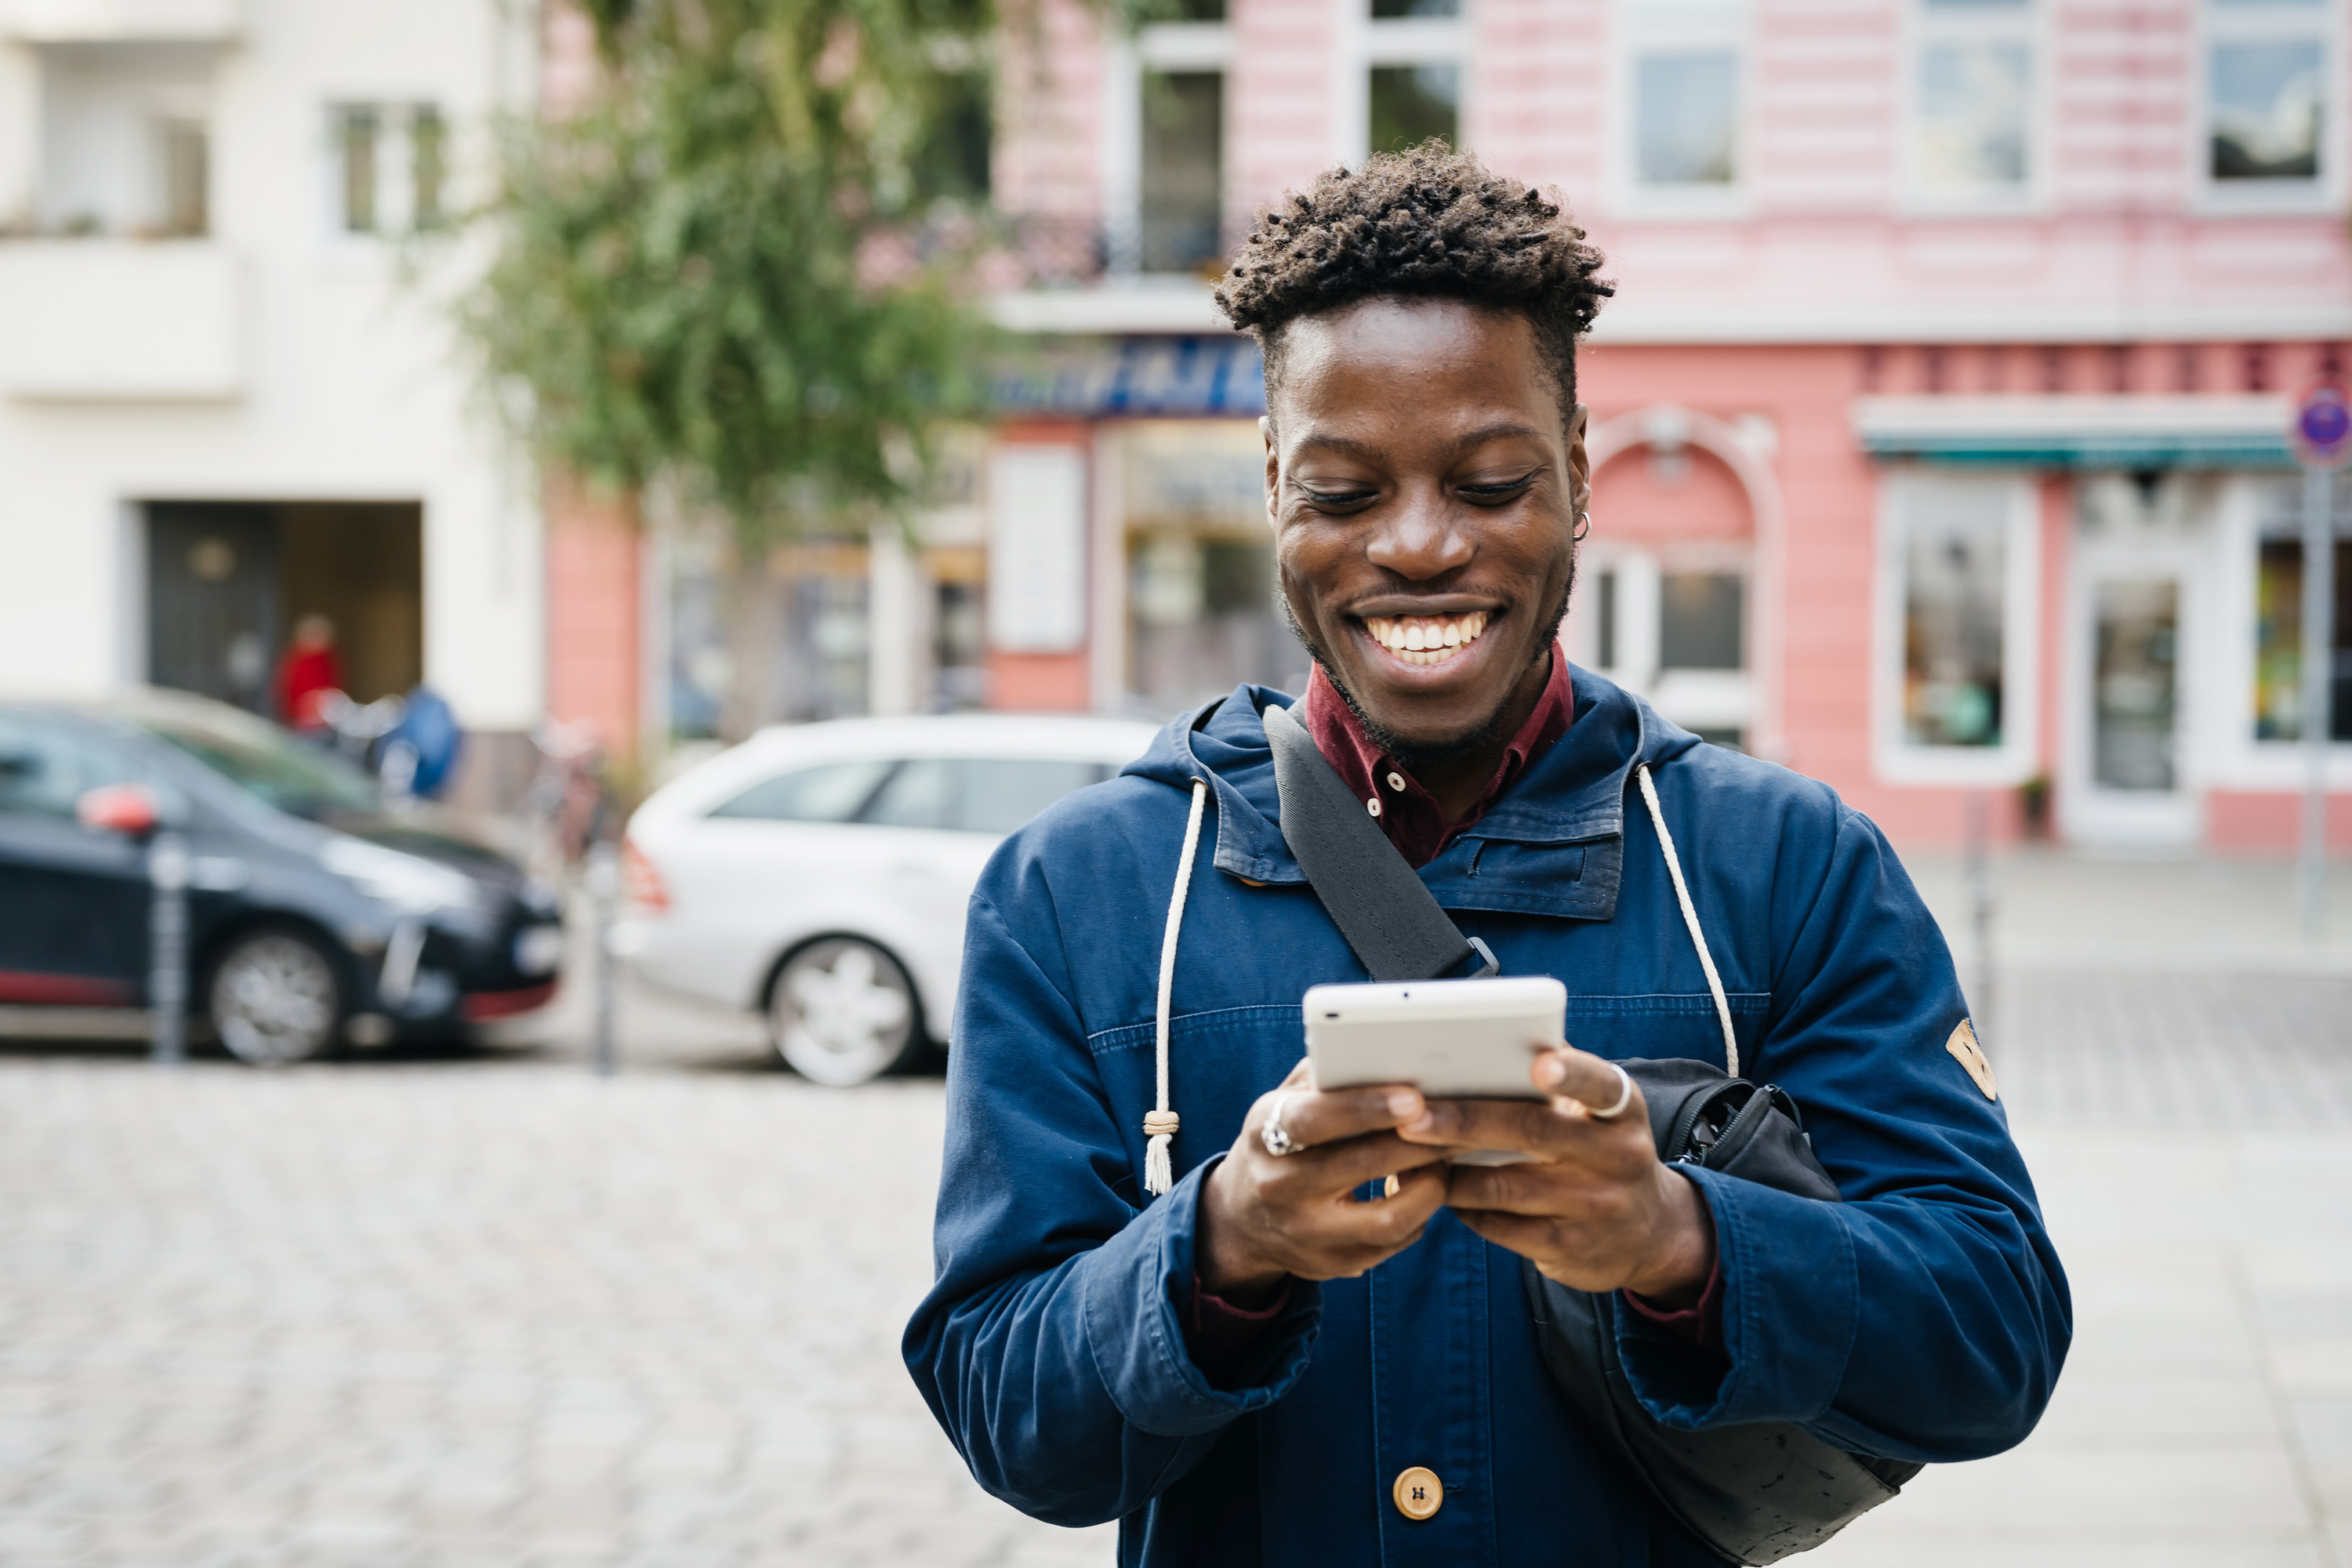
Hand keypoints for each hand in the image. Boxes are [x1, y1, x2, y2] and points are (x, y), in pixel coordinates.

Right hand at [1197, 1058, 1452, 1304]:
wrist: (1244, 1219)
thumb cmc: (1283, 1141)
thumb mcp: (1285, 1102)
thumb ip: (1325, 1077)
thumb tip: (1384, 1052)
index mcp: (1263, 1134)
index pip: (1313, 1119)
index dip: (1365, 1107)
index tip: (1414, 1097)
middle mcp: (1278, 1187)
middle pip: (1361, 1164)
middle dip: (1419, 1142)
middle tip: (1457, 1121)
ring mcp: (1305, 1232)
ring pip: (1388, 1217)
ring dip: (1430, 1185)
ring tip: (1445, 1158)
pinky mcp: (1333, 1265)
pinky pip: (1395, 1241)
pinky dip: (1421, 1212)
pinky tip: (1427, 1186)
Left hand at [1395, 1045, 1714, 1304]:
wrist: (1650, 1236)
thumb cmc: (1600, 1152)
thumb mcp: (1601, 1116)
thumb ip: (1558, 1078)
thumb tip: (1485, 1038)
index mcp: (1622, 1111)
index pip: (1600, 1085)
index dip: (1571, 1074)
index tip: (1538, 1065)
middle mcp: (1617, 1157)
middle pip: (1532, 1132)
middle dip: (1465, 1122)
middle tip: (1412, 1116)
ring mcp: (1595, 1207)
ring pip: (1504, 1185)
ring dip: (1449, 1172)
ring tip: (1408, 1155)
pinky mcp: (1570, 1248)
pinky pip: (1499, 1225)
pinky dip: (1462, 1206)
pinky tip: (1439, 1191)